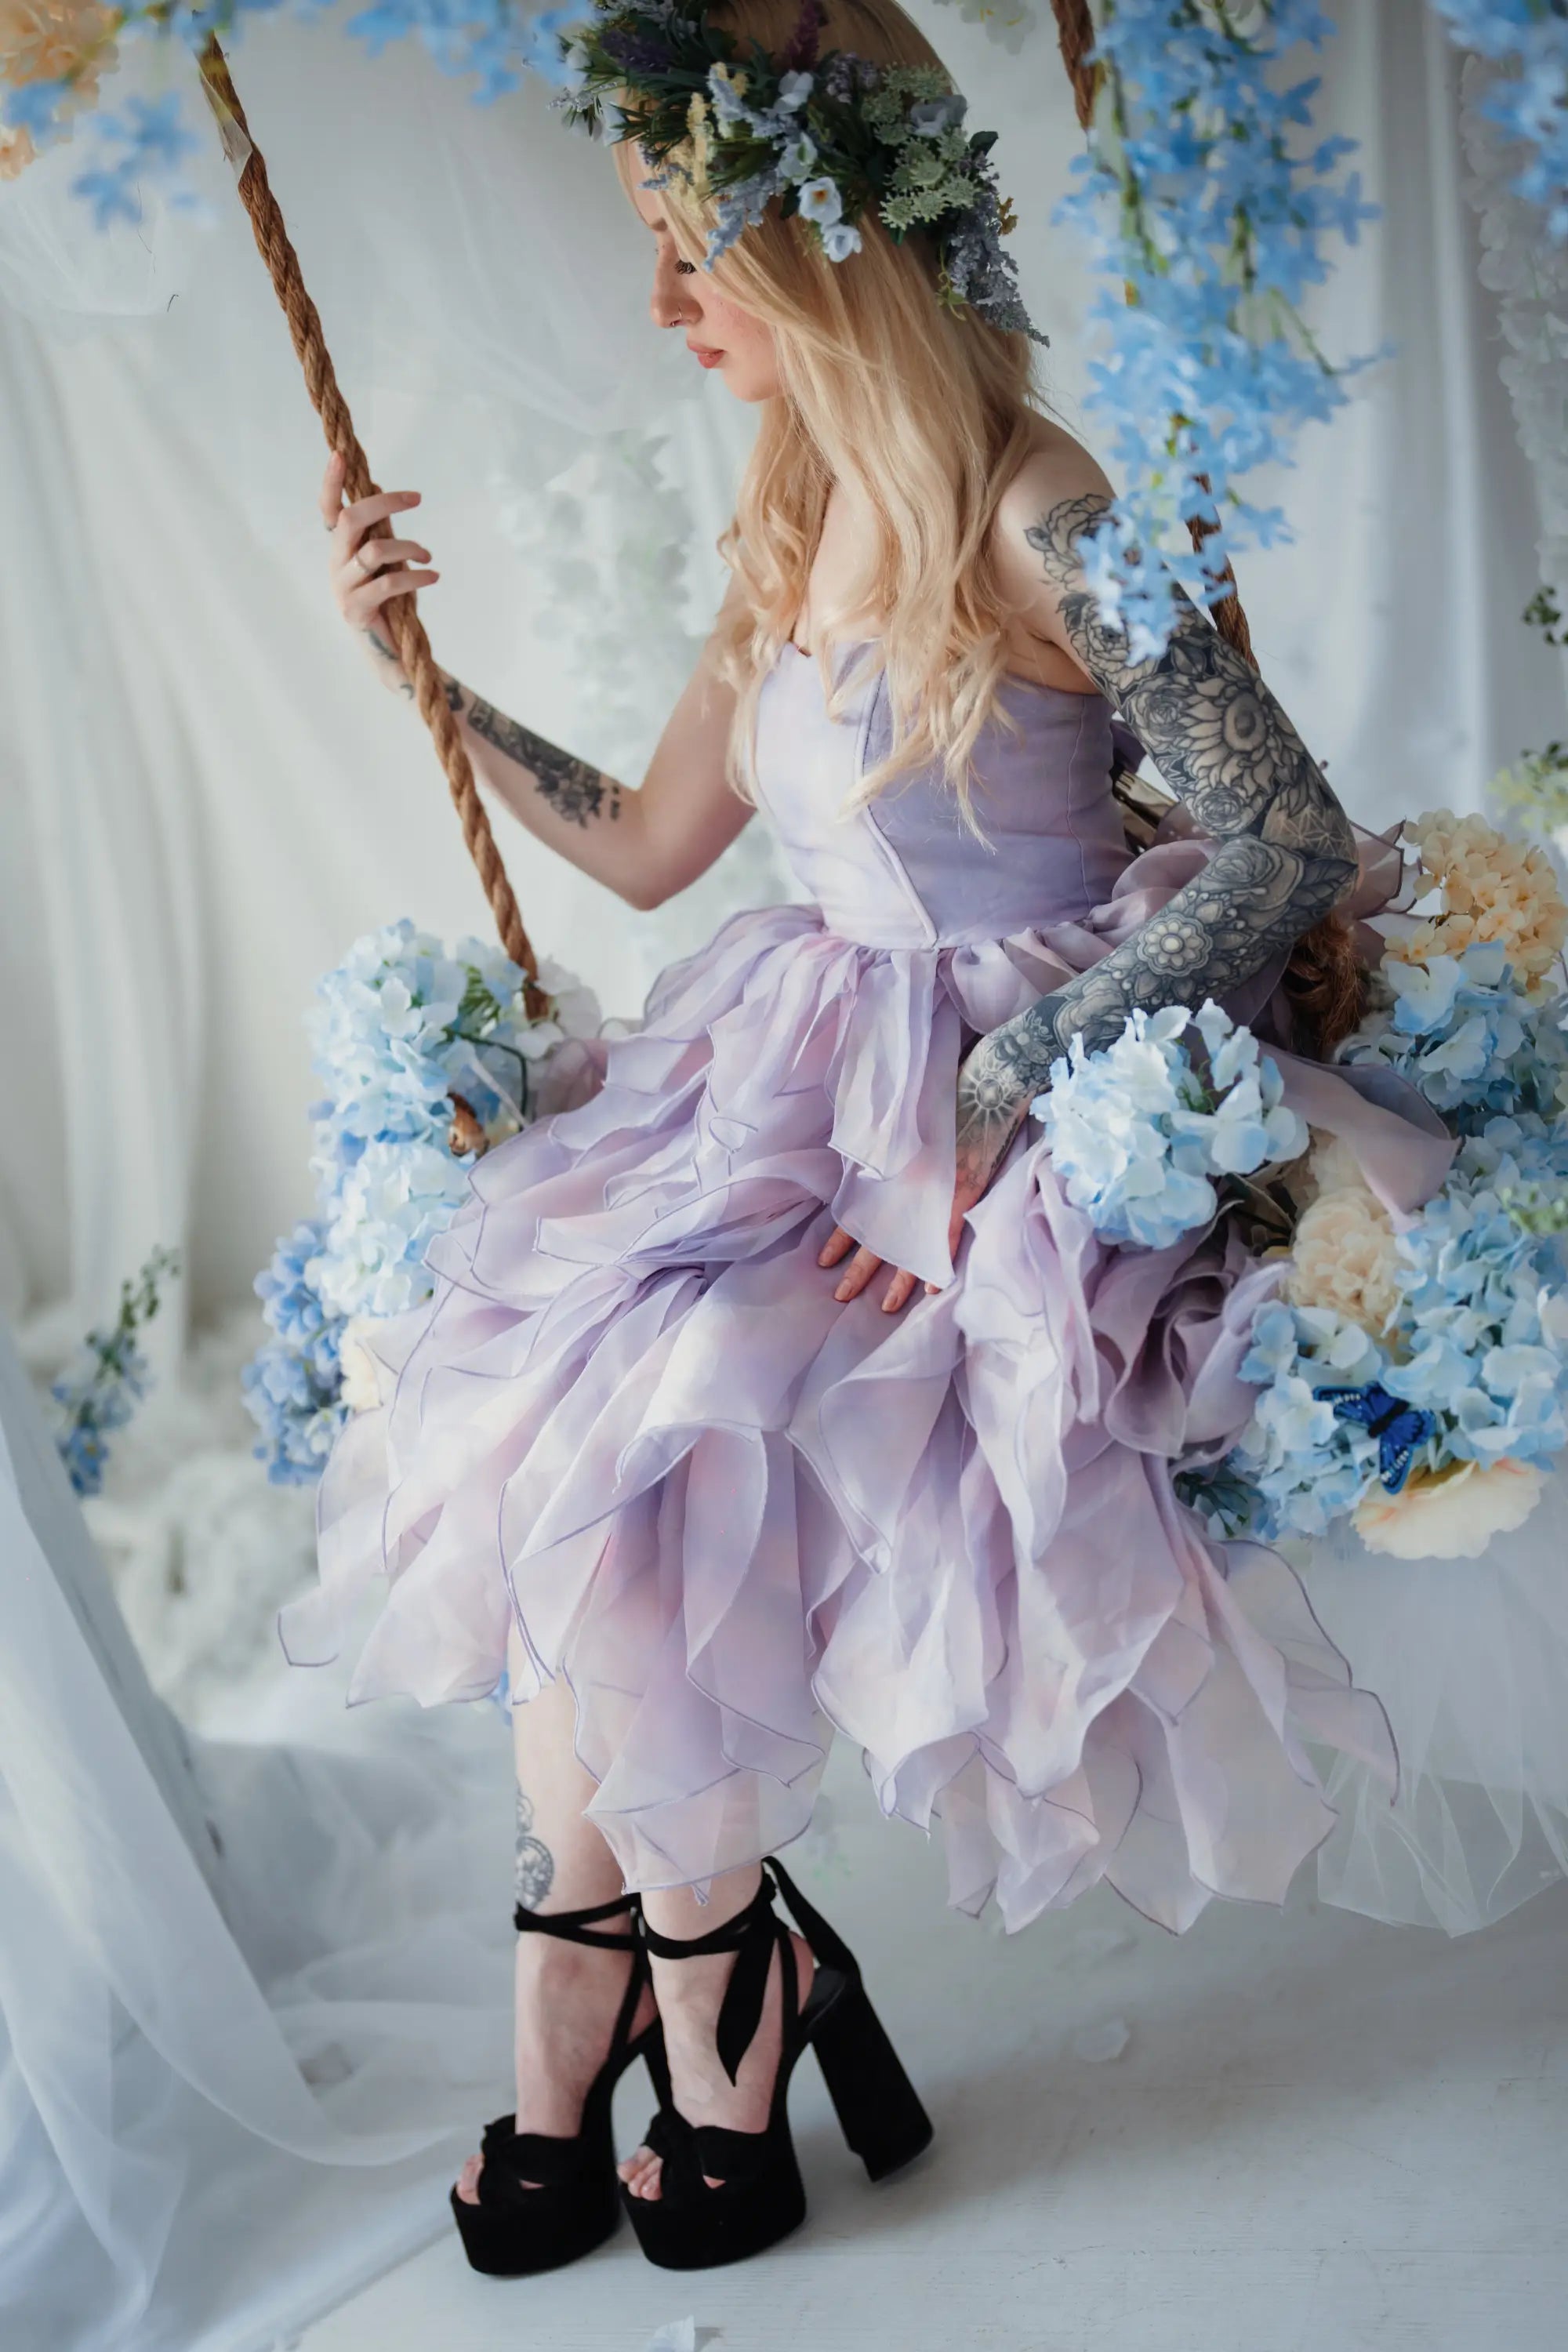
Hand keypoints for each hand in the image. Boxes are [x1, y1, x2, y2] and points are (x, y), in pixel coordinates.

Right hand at [320, 449, 438, 688]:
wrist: (393, 652)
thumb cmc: (390, 602)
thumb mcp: (387, 559)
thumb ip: (380, 529)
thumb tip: (378, 491)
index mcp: (340, 549)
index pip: (328, 510)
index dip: (331, 483)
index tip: (340, 454)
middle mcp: (335, 564)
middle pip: (350, 520)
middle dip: (384, 504)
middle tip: (417, 498)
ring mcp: (343, 588)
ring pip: (373, 551)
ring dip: (408, 547)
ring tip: (428, 555)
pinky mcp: (356, 610)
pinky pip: (388, 583)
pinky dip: (416, 577)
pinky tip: (433, 576)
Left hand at [816, 1042, 1028, 1312]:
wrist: (983, 1085)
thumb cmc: (939, 1098)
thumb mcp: (897, 1126)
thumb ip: (881, 1155)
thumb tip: (862, 1177)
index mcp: (887, 1170)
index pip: (855, 1214)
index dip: (839, 1240)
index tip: (823, 1261)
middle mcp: (904, 1186)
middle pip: (877, 1239)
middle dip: (858, 1272)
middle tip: (841, 1296)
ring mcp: (935, 1194)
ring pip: (911, 1248)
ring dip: (898, 1280)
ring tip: (885, 1306)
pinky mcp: (964, 1194)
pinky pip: (948, 1238)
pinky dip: (940, 1263)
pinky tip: (933, 1290)